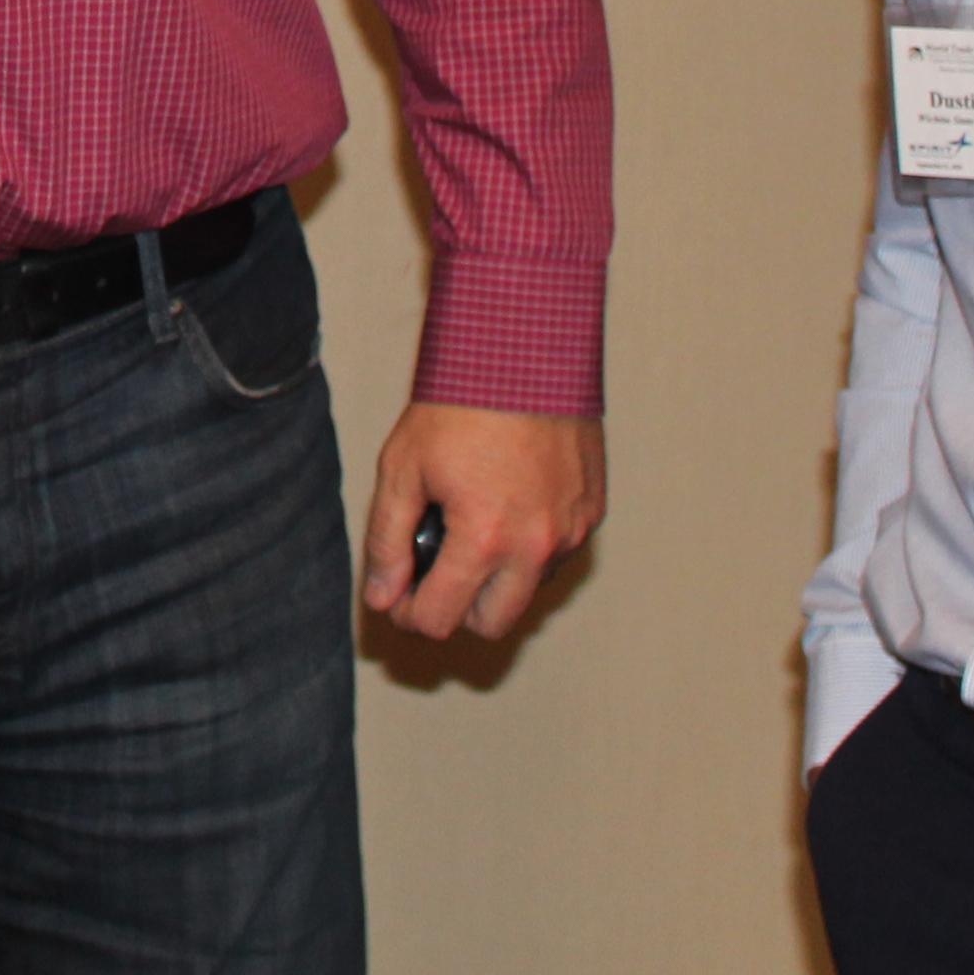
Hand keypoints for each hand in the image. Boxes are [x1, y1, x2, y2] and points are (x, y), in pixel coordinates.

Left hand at [360, 401, 605, 641]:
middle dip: (457, 609)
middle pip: (493, 623)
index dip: (408, 615)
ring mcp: (571, 529)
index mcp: (485, 539)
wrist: (523, 350)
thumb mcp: (402, 468)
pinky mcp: (592, 510)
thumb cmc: (459, 403)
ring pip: (528, 589)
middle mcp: (537, 545)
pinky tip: (505, 501)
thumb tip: (381, 595)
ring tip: (469, 522)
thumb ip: (387, 541)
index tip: (396, 596)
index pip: (442, 619)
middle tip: (432, 574)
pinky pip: (557, 552)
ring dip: (498, 576)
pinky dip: (529, 544)